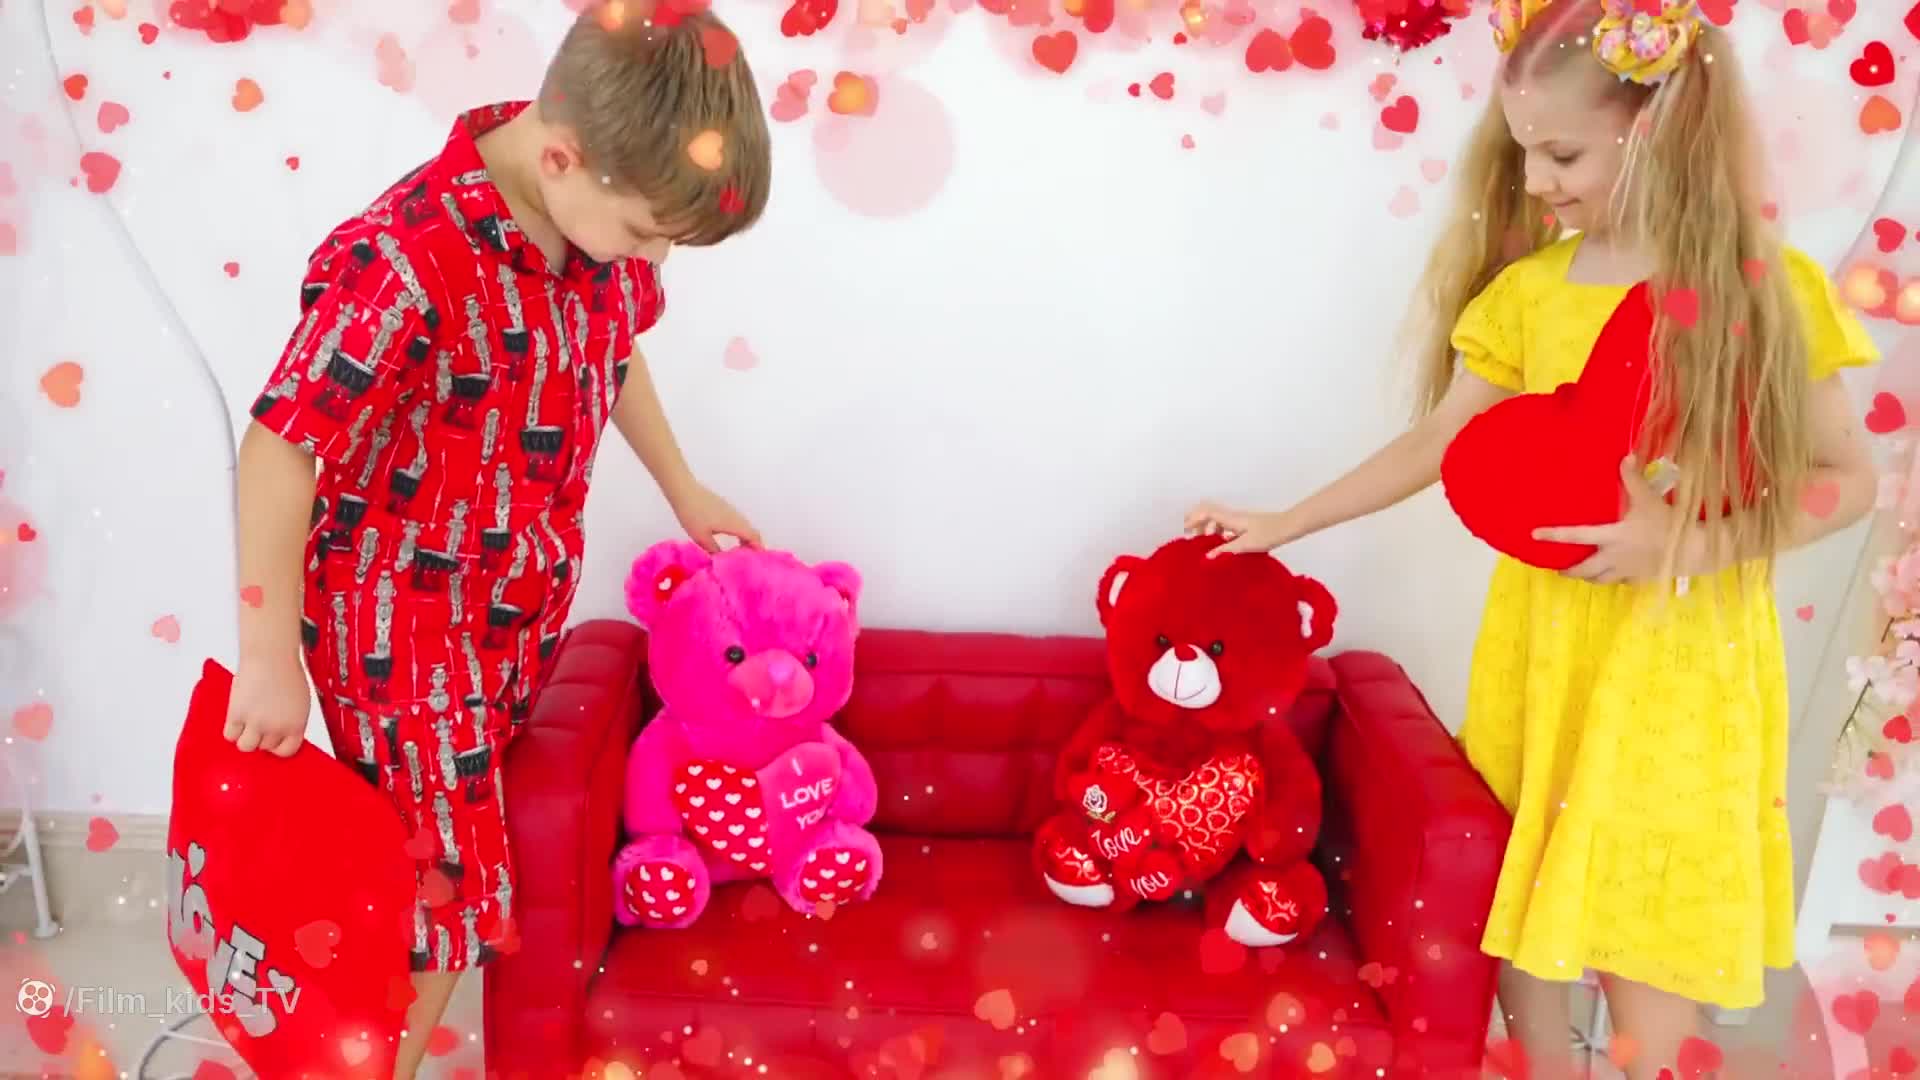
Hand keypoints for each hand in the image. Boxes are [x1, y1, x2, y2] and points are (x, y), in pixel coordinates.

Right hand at [224, 651, 311, 755]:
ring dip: (245, 737)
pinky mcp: (237, 714)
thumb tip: (280, 734)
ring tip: (247, 722)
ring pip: (246, 746)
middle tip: (259, 722)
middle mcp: (277, 726)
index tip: (273, 741)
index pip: (287, 750)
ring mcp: (256, 722)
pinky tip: (236, 718)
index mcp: (296, 724)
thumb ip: (290, 719)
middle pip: (265, 747)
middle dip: (261, 736)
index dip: (278, 746)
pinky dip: (231, 729)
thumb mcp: (300, 701)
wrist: (270, 656)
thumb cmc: (286, 672)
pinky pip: (230, 735)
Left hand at [668, 480, 762, 553]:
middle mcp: (737, 516)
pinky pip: (737, 522)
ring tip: (736, 552)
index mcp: (735, 524)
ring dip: (744, 538)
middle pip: (751, 531)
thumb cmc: (693, 515)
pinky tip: (727, 539)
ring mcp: (730, 510)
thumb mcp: (701, 538)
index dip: (759, 549)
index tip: (757, 561)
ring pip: (744, 526)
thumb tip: (722, 561)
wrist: (684, 491)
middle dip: (752, 546)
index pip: (755, 537)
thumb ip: (714, 550)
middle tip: (746, 560)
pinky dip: (738, 532)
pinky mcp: (723, 507)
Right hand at [1183, 502, 1300, 556]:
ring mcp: (1238, 518)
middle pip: (1208, 511)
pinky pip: (1225, 524)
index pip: (1205, 512)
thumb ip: (1225, 550)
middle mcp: (1232, 515)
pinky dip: (1218, 532)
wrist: (1287, 526)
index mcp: (1230, 518)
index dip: (1193, 519)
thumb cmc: (1268, 535)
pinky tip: (1222, 544)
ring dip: (1207, 528)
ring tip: (1204, 543)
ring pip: (1216, 518)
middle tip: (1190, 535)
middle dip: (1196, 521)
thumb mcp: (1244, 545)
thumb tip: (1207, 557)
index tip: (1185, 531)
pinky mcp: (1244, 524)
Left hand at [1531, 455, 1687, 584]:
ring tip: (1583, 574)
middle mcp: (1613, 557)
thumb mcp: (1648, 498)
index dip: (1554, 535)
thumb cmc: (1667, 523)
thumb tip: (1625, 457)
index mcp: (1611, 537)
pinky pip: (1620, 581)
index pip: (1575, 536)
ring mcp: (1625, 571)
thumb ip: (1633, 479)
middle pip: (1584, 569)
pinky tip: (1614, 575)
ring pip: (1599, 580)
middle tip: (1559, 569)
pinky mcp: (1639, 579)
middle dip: (1569, 571)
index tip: (1534, 535)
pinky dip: (1613, 579)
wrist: (1692, 551)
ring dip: (1588, 577)